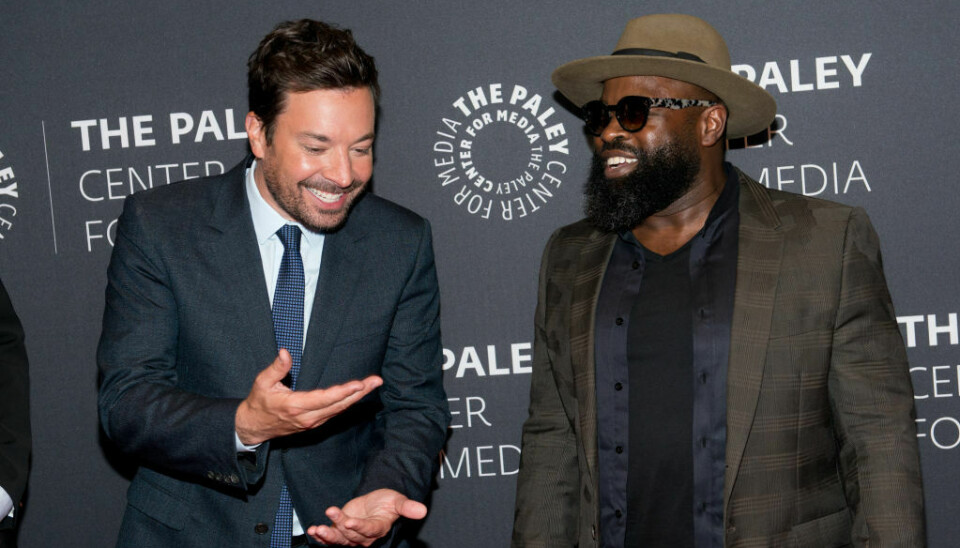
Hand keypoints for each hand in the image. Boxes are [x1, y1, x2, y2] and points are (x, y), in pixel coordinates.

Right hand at [234, 349, 381, 444]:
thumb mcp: (262, 383)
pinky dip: (348, 403)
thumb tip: (285, 352)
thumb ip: (276, 368)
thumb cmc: (258, 402)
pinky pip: (335, 413)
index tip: (359, 384)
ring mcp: (312, 423)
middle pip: (338, 405)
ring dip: (357, 398)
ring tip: (373, 384)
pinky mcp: (314, 424)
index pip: (325, 399)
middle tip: (376, 381)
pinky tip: (358, 395)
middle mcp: (307, 417)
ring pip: (339, 410)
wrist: (253, 426)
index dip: (343, 392)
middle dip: (359, 393)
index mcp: (295, 406)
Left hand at [307, 489, 426, 546]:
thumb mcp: (398, 500)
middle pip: (352, 535)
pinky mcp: (341, 533)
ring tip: (318, 528)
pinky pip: (330, 538)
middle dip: (340, 526)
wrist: (376, 503)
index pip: (369, 530)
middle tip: (331, 514)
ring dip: (328, 535)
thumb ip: (407, 507)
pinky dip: (320, 536)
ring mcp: (351, 536)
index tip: (350, 522)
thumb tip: (422, 510)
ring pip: (340, 540)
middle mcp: (364, 536)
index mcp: (378, 528)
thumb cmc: (388, 502)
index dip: (360, 527)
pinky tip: (313, 530)